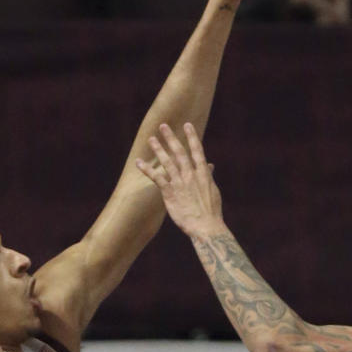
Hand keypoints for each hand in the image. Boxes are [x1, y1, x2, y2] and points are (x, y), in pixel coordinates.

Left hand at [136, 122, 223, 237]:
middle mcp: (191, 175)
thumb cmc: (211, 211)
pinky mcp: (170, 193)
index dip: (192, 137)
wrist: (206, 226)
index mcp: (203, 174)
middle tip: (163, 126)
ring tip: (151, 139)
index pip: (197, 151)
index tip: (187, 125)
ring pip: (167, 162)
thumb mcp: (212, 191)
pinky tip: (138, 162)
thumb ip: (208, 176)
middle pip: (179, 152)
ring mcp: (180, 183)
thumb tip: (209, 166)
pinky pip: (156, 178)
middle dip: (171, 138)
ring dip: (158, 149)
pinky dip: (147, 169)